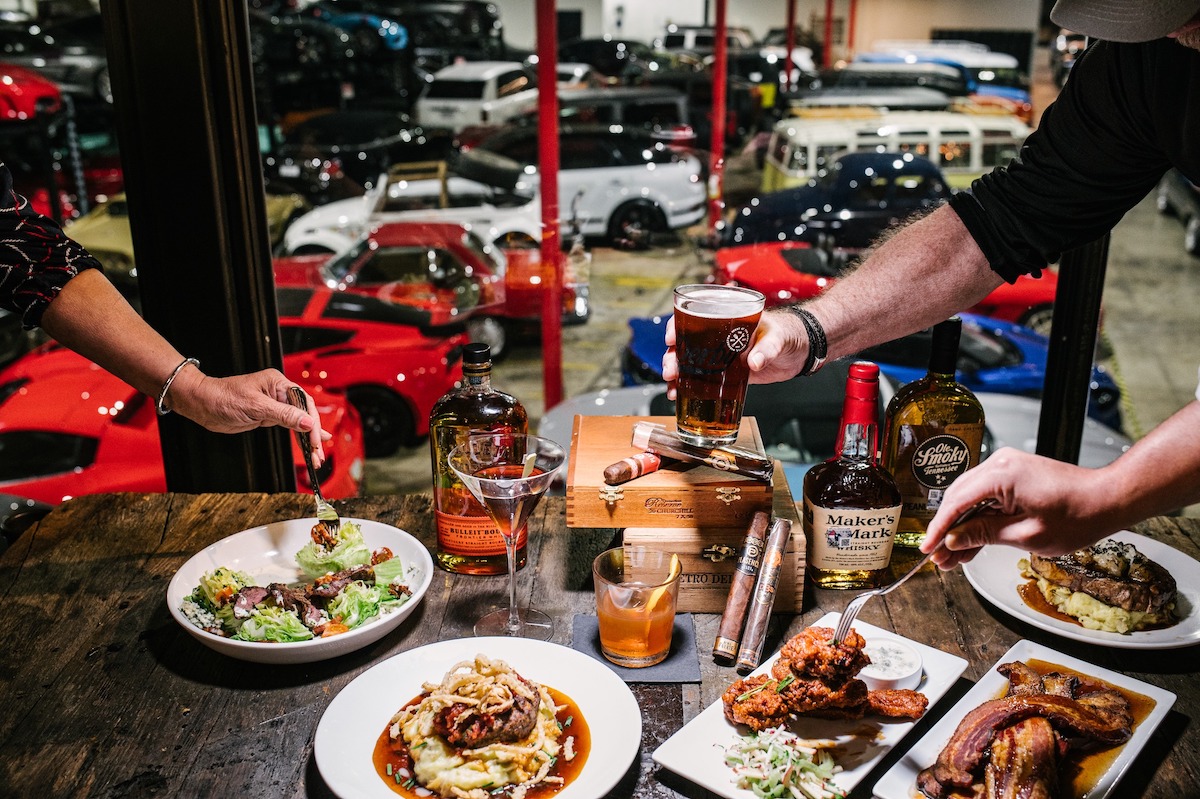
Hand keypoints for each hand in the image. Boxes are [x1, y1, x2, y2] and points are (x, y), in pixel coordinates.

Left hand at [169, 366, 329, 464]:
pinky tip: (308, 442)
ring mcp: (274, 404)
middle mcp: (278, 392)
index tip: (315, 438)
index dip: (311, 422)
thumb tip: (307, 422)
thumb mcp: (255, 406)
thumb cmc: (222, 397)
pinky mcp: (267, 416)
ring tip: (316, 455)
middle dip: (313, 434)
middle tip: (318, 452)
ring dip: (307, 438)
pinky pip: (288, 426)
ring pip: (298, 421)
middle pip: (304, 413)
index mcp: (278, 383)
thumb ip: (283, 415)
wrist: (202, 404)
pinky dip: (298, 436)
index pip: (303, 402)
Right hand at [662, 308, 809, 397]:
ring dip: (677, 373)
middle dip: (672, 356)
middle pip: (686, 343)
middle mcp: (719, 336)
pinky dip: (690, 387)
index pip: (695, 316)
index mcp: (728, 318)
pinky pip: (703, 379)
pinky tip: (679, 395)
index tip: (671, 338)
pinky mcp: (728, 373)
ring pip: (690, 362)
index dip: (678, 326)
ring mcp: (722, 355)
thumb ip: (766, 347)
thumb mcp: (778, 336)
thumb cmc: (789, 333)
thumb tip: (754, 361)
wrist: (801, 351)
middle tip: (670, 369)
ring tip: (672, 386)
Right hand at [920, 447, 1113, 568]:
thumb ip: (984, 534)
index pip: (956, 503)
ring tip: (953, 556)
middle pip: (959, 498)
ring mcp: (1006, 467)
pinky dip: (978, 518)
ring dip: (962, 526)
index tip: (928, 549)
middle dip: (948, 530)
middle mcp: (999, 463)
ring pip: (971, 499)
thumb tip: (954, 540)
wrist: (1108, 499)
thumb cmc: (1077, 516)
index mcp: (1001, 475)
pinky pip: (986, 496)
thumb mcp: (1026, 535)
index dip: (939, 529)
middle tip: (939, 557)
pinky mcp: (1014, 474)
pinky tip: (971, 542)